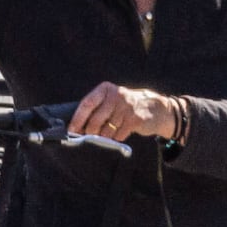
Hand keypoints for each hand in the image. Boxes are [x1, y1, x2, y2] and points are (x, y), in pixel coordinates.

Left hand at [68, 82, 182, 144]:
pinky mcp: (135, 119)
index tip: (71, 130)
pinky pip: (119, 135)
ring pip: (106, 131)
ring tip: (111, 131)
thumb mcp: (111, 100)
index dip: (77, 119)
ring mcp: (126, 107)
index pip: (87, 104)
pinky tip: (122, 131)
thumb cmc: (125, 107)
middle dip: (90, 132)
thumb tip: (76, 127)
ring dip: (105, 136)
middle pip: (95, 120)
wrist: (155, 108)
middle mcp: (116, 96)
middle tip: (89, 137)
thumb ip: (96, 109)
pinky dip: (117, 137)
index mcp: (106, 89)